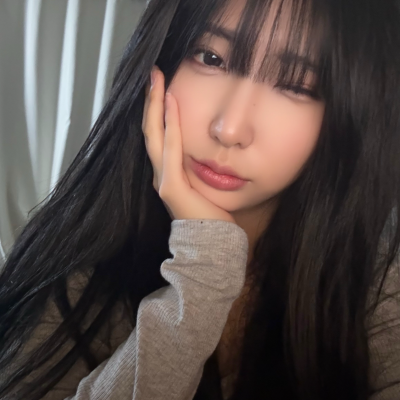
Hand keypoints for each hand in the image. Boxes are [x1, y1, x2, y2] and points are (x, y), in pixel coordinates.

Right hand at [141, 65, 235, 223]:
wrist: (211, 243)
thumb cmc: (210, 215)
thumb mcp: (202, 185)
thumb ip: (196, 167)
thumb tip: (203, 148)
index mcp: (167, 172)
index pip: (158, 135)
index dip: (156, 109)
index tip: (160, 84)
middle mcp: (160, 173)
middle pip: (150, 130)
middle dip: (151, 100)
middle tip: (153, 72)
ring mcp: (162, 179)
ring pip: (155, 135)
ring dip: (155, 105)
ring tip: (156, 79)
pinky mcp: (171, 186)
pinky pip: (170, 150)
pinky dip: (169, 126)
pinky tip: (172, 104)